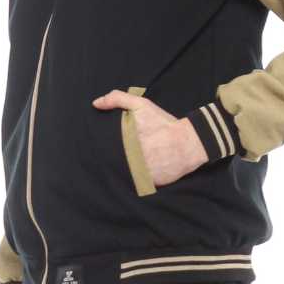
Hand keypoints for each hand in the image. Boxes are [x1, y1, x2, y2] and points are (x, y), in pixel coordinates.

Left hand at [92, 90, 208, 186]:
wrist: (187, 143)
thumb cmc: (162, 123)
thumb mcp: (141, 105)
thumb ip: (118, 99)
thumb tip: (96, 103)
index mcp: (125, 139)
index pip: (104, 147)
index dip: (102, 146)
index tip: (102, 145)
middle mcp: (130, 157)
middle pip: (111, 160)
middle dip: (112, 157)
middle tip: (119, 153)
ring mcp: (138, 171)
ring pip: (122, 172)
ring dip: (122, 168)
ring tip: (130, 161)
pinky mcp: (147, 183)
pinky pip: (134, 182)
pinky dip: (135, 178)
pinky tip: (139, 170)